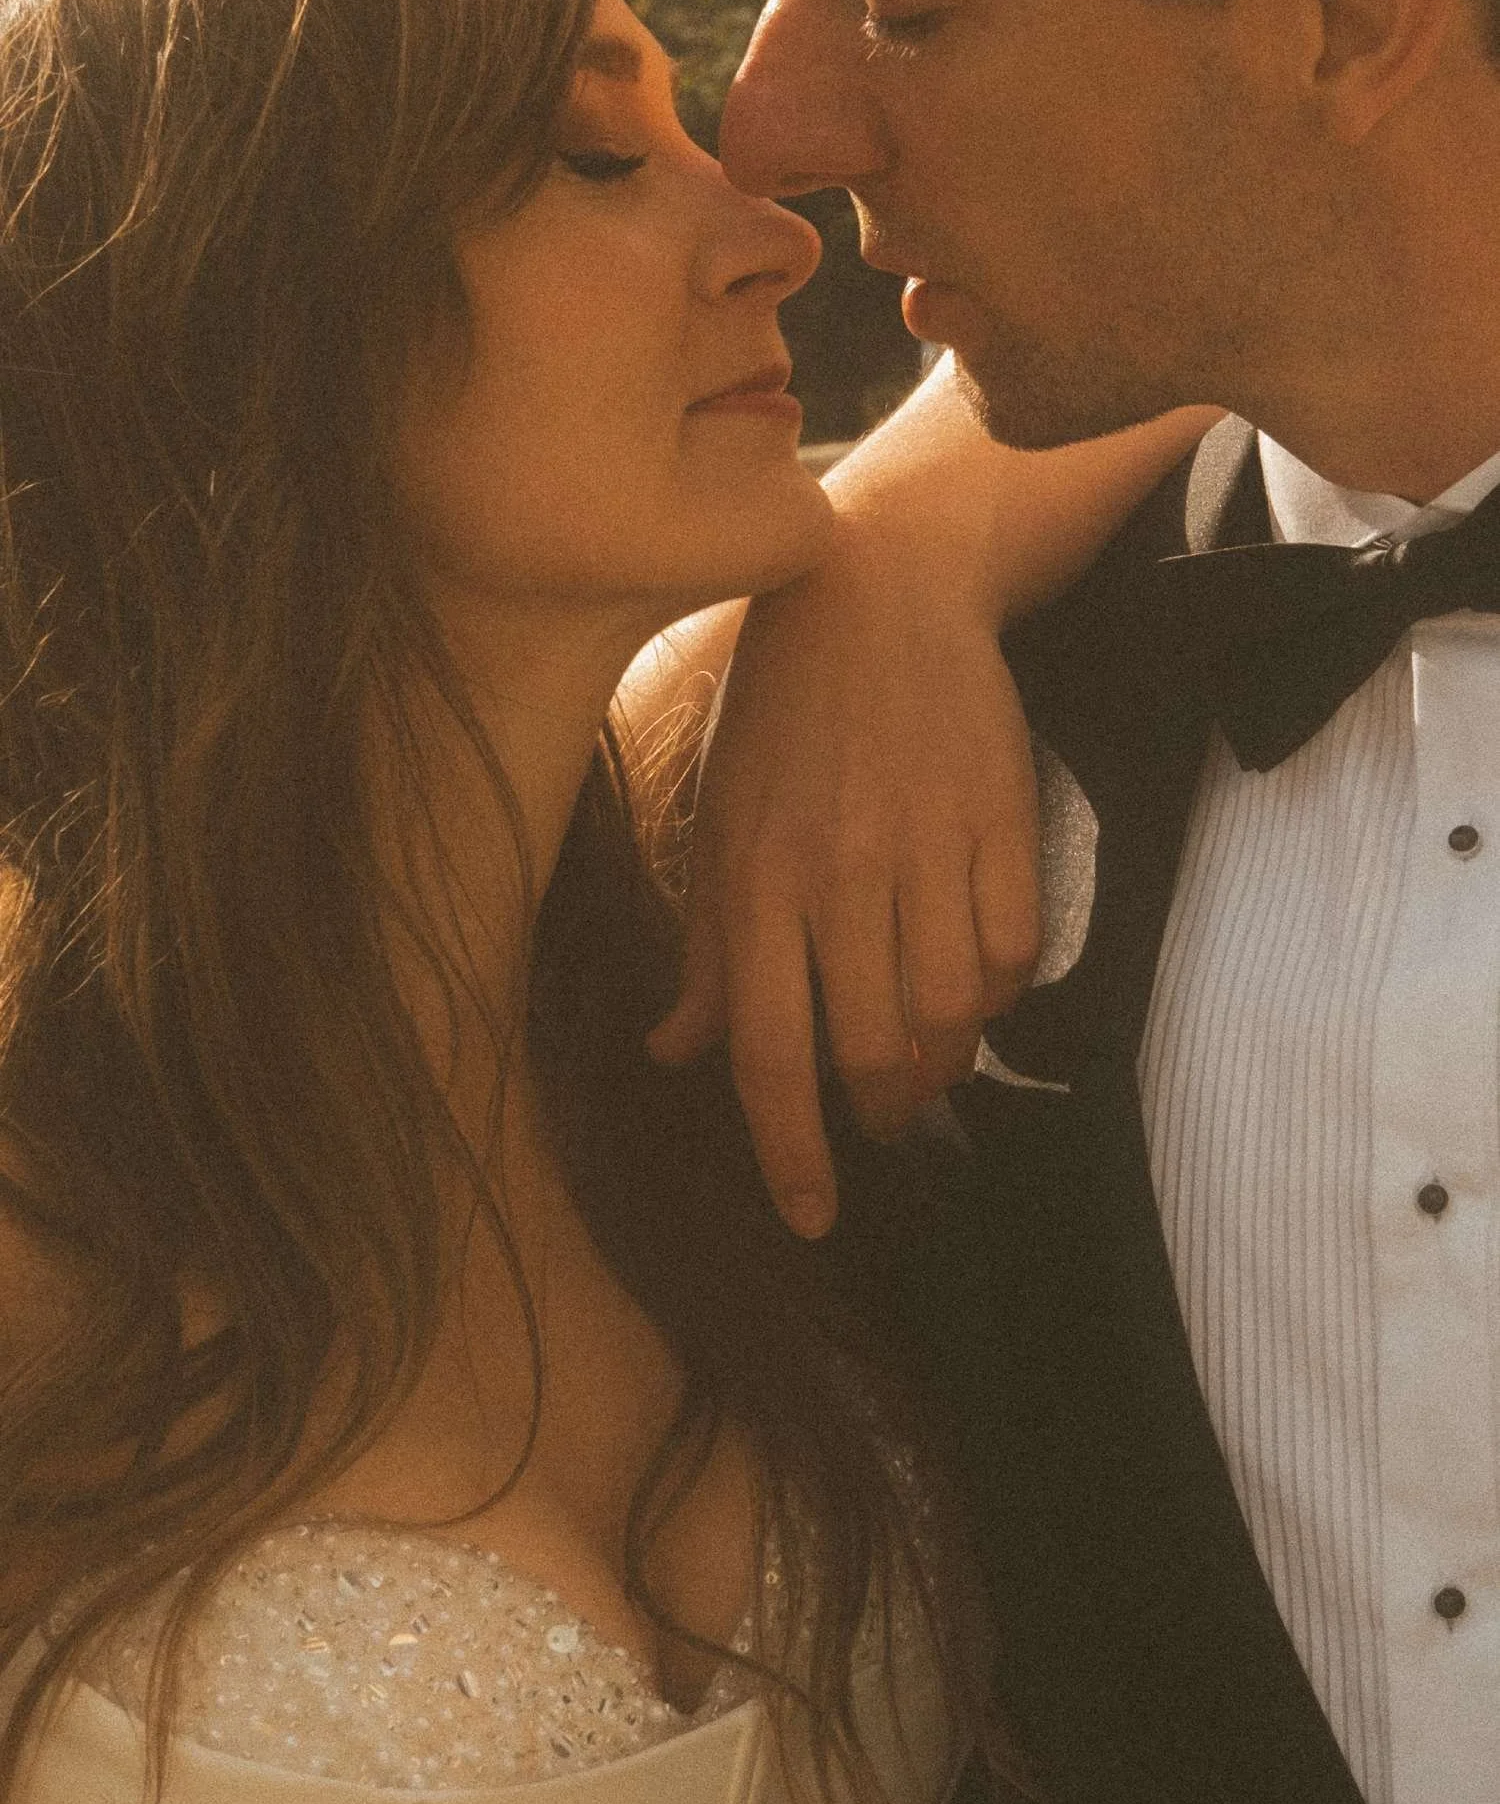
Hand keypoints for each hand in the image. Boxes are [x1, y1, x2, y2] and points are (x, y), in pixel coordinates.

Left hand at [647, 540, 1040, 1237]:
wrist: (883, 587)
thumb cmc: (782, 715)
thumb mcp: (718, 819)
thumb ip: (704, 947)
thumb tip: (672, 1054)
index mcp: (754, 878)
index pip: (768, 1052)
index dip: (789, 1151)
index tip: (810, 1217)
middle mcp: (840, 872)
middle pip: (873, 1049)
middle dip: (880, 1112)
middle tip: (879, 1117)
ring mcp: (929, 844)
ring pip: (953, 1012)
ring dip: (945, 1063)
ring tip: (930, 1060)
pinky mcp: (1004, 816)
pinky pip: (1015, 948)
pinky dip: (1000, 991)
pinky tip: (976, 983)